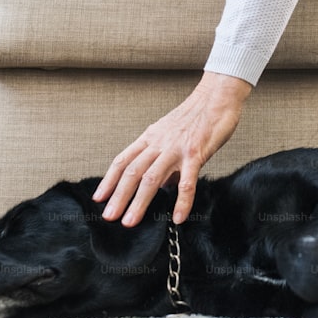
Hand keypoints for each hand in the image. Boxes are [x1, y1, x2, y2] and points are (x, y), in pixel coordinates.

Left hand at [93, 72, 251, 225]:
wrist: (217, 96)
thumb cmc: (197, 114)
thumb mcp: (172, 133)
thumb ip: (164, 158)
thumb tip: (162, 184)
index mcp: (151, 137)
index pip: (123, 160)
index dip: (109, 180)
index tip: (100, 197)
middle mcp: (159, 143)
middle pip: (132, 172)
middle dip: (119, 196)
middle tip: (109, 216)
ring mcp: (176, 149)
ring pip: (152, 178)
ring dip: (139, 202)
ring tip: (131, 221)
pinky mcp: (196, 153)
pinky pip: (187, 181)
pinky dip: (182, 201)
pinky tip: (178, 216)